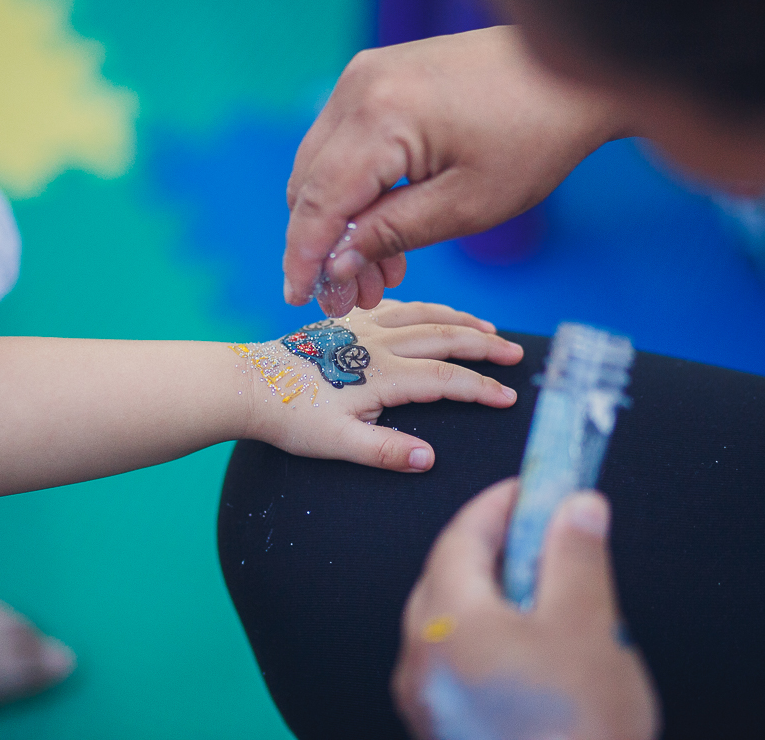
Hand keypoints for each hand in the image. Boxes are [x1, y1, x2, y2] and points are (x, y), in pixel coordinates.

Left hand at [238, 300, 522, 471]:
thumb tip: (430, 458)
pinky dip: (424, 306)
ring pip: (424, 314)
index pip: (445, 378)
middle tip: (516, 352)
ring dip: (460, 319)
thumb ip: (386, 452)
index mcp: (381, 374)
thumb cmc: (292, 417)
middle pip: (444, 336)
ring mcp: (362, 328)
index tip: (509, 398)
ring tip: (488, 327)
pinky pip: (396, 305)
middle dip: (485, 344)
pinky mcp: (346, 322)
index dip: (481, 388)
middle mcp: (378, 343)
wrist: (248, 384)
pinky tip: (432, 311)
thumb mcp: (338, 445)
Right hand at [283, 26, 625, 315]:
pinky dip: (356, 187)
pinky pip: (346, 142)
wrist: (574, 72)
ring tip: (378, 273)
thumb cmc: (534, 137)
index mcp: (379, 115)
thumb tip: (334, 264)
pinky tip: (384, 229)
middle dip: (324, 246)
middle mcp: (358, 86)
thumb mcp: (466, 205)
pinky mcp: (378, 76)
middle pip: (310, 182)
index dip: (303, 257)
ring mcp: (365, 75)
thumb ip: (391, 235)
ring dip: (341, 221)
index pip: (318, 200)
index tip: (299, 299)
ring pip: (323, 165)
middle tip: (350, 298)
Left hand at [393, 480, 658, 739]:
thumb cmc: (580, 729)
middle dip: (492, 547)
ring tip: (542, 589)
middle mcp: (421, 656)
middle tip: (540, 533)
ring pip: (446, 618)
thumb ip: (576, 554)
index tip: (532, 491)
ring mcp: (424, 696)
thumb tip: (576, 505)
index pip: (462, 538)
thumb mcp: (590, 627)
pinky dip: (481, 634)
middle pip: (446, 575)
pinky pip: (450, 658)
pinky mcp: (438, 725)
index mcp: (449, 622)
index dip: (499, 506)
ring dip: (488, 591)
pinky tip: (526, 645)